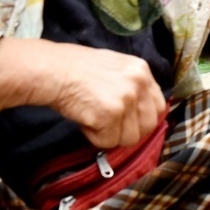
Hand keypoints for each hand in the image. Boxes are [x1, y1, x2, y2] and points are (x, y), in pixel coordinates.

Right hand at [0, 38, 166, 148]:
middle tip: (107, 123)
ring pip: (130, 138)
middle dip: (127, 131)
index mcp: (141, 69)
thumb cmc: (74, 68)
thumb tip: (140, 111)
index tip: (126, 121)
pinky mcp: (110, 115)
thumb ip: (131, 85)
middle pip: (148, 126)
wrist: (51, 70)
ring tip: (92, 117)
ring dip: (110, 134)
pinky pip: (108, 142)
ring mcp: (126, 99)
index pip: (158, 106)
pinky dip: (94, 136)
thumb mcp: (113, 67)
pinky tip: (84, 119)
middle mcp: (139, 83)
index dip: (142, 118)